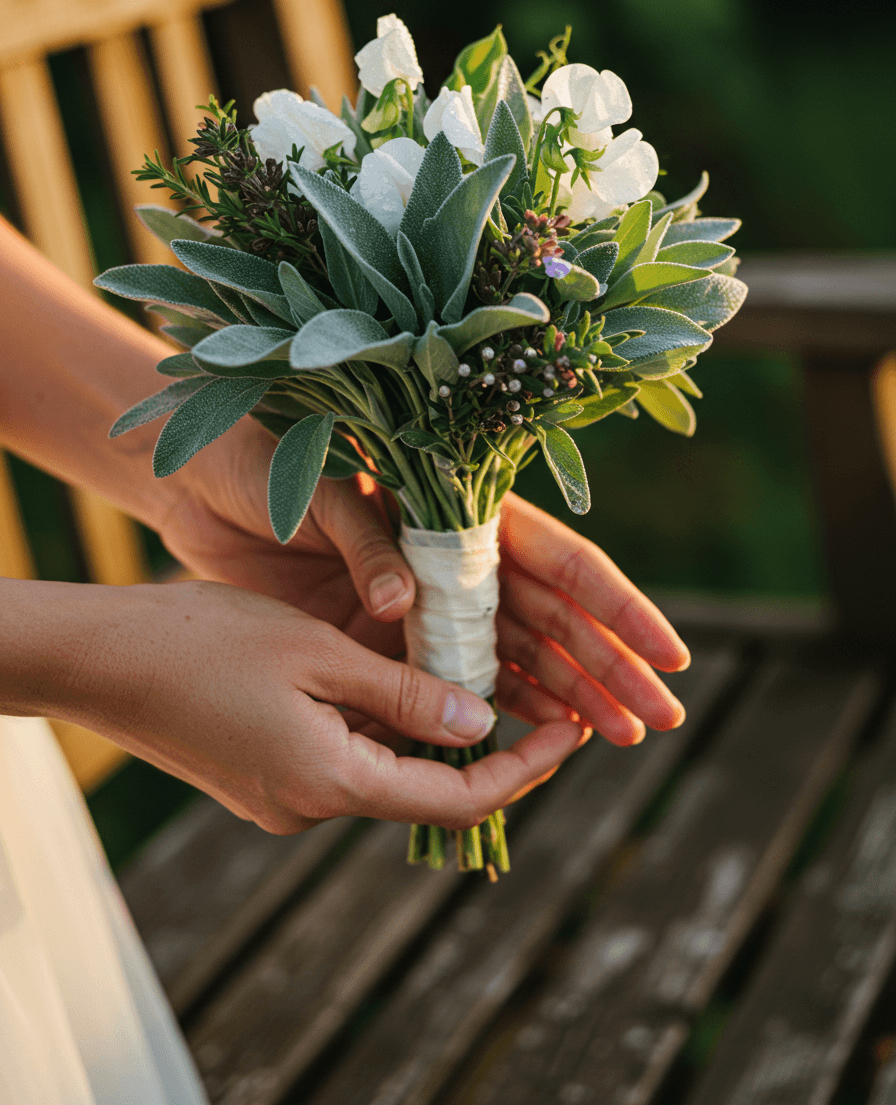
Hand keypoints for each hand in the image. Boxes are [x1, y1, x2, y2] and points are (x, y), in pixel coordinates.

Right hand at [1, 577, 584, 832]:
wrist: (103, 661)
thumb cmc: (205, 642)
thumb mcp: (318, 653)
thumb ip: (404, 691)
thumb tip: (481, 720)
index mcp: (333, 782)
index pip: (460, 799)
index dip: (526, 769)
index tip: (572, 730)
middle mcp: (314, 807)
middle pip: (431, 791)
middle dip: (493, 750)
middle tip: (546, 699)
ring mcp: (288, 797)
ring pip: (392, 769)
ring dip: (441, 733)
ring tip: (491, 675)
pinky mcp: (269, 777)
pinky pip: (352, 757)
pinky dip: (391, 725)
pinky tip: (412, 676)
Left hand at [162, 418, 688, 749]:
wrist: (201, 480)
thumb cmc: (267, 459)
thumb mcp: (321, 488)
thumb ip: (366, 542)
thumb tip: (403, 605)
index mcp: (460, 509)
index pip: (562, 562)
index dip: (619, 610)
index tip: (668, 657)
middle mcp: (456, 558)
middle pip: (553, 619)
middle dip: (609, 669)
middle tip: (658, 721)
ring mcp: (427, 601)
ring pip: (516, 655)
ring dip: (566, 697)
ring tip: (616, 740)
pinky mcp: (388, 635)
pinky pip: (456, 679)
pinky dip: (499, 707)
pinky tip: (537, 737)